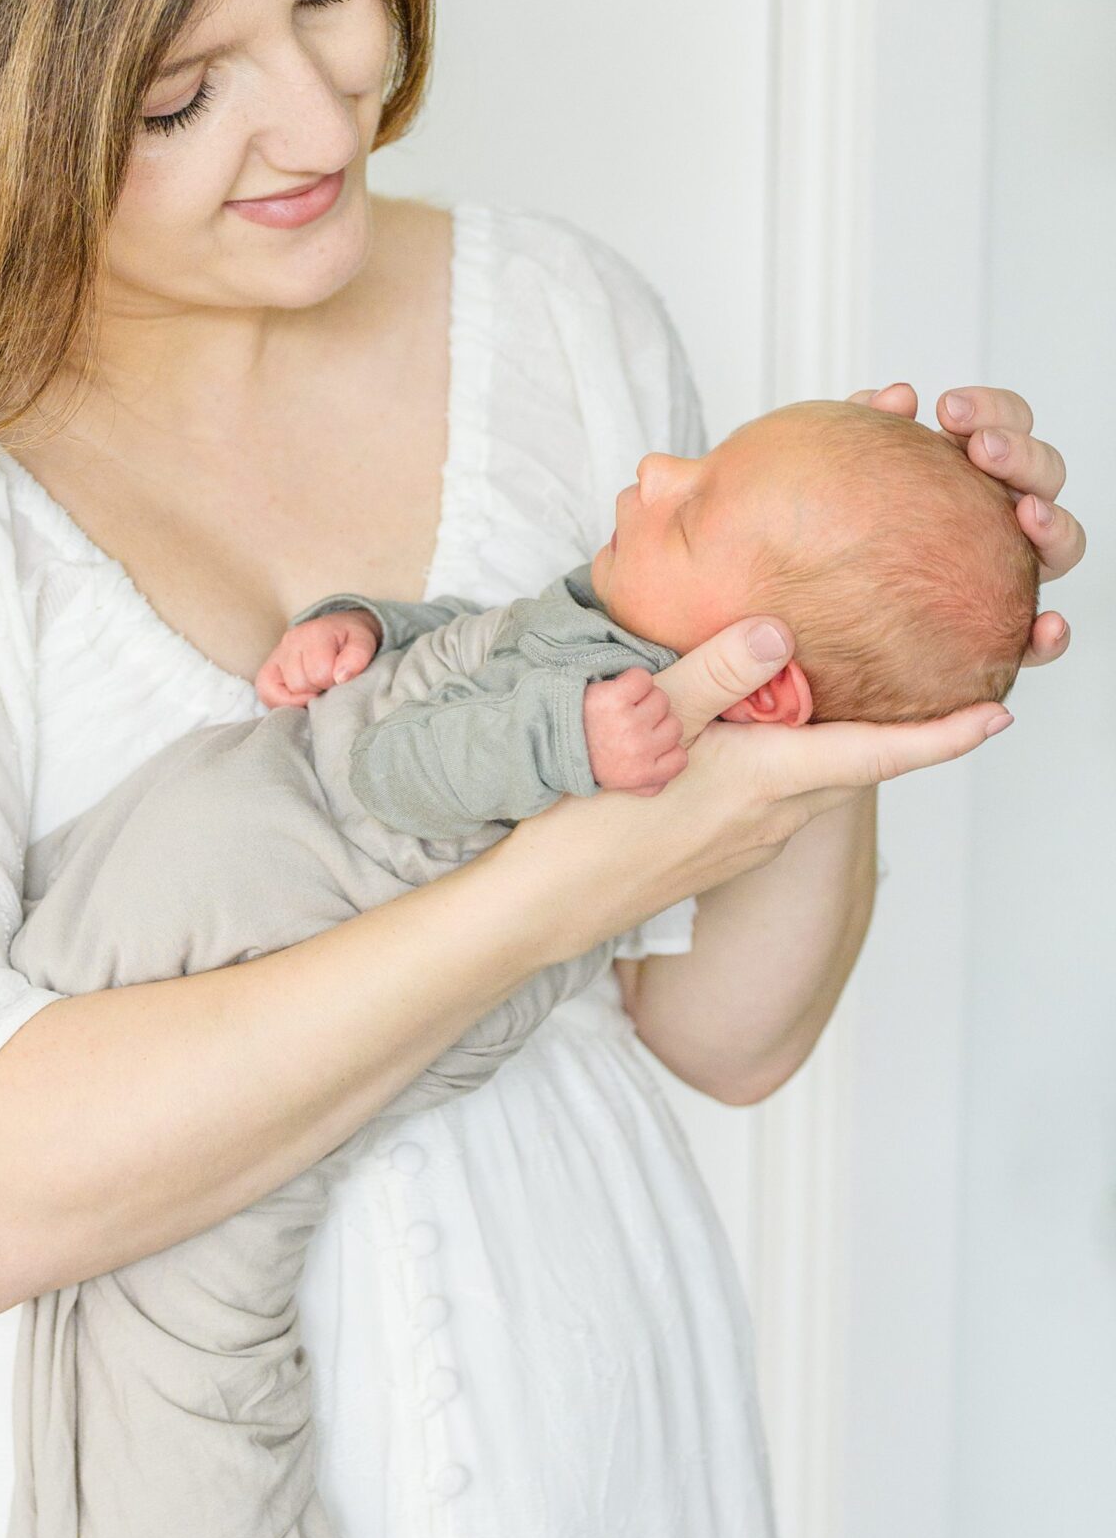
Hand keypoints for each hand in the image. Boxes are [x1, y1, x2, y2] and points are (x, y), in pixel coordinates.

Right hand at [255, 609, 380, 707]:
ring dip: (303, 695)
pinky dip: (282, 702)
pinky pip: (266, 694)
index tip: (341, 677)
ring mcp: (276, 655)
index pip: (320, 673)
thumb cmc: (349, 640)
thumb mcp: (363, 642)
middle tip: (329, 682)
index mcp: (314, 633)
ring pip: (284, 693)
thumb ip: (357, 656)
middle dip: (319, 689)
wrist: (338, 630)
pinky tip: (299, 696)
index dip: (334, 682)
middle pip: (301, 684)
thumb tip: (340, 677)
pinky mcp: (267, 671)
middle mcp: (290, 641)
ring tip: (316, 685)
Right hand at [497, 615, 1015, 959]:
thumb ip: (713, 672)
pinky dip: (782, 765)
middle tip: (912, 680)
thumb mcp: (646, 725)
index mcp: (767, 780)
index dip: (945, 736)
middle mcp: (771, 818)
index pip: (880, 753)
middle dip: (889, 730)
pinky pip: (770, 800)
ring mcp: (743, 843)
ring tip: (824, 693)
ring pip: (808, 782)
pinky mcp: (713, 854)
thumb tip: (780, 629)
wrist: (539, 908)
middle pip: (849, 764)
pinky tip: (744, 737)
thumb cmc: (588, 818)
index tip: (999, 716)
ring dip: (828, 744)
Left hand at [582, 666, 687, 794]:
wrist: (546, 738)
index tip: (649, 741)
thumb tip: (665, 780)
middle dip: (655, 721)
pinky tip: (619, 689)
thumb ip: (646, 786)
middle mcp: (638, 749)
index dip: (666, 746)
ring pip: (661, 700)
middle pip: (674, 725)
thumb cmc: (586, 757)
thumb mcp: (617, 783)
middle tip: (630, 721)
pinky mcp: (614, 698)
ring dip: (645, 698)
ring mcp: (627, 723)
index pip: (680, 758)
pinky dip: (634, 679)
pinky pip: (643, 680)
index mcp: (641, 772)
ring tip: (622, 706)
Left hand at [849, 381, 1081, 665]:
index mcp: (975, 468)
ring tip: (1025, 513)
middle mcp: (1005, 512)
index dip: (993, 410)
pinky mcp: (1004, 627)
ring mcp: (1014, 565)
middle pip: (1044, 472)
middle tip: (980, 449)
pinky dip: (1051, 632)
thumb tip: (893, 397)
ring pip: (1062, 540)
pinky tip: (1046, 626)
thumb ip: (871, 431)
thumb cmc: (851, 524)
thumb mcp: (852, 474)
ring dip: (1052, 521)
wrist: (826, 604)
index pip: (1007, 424)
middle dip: (1019, 454)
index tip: (949, 409)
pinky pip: (1040, 636)